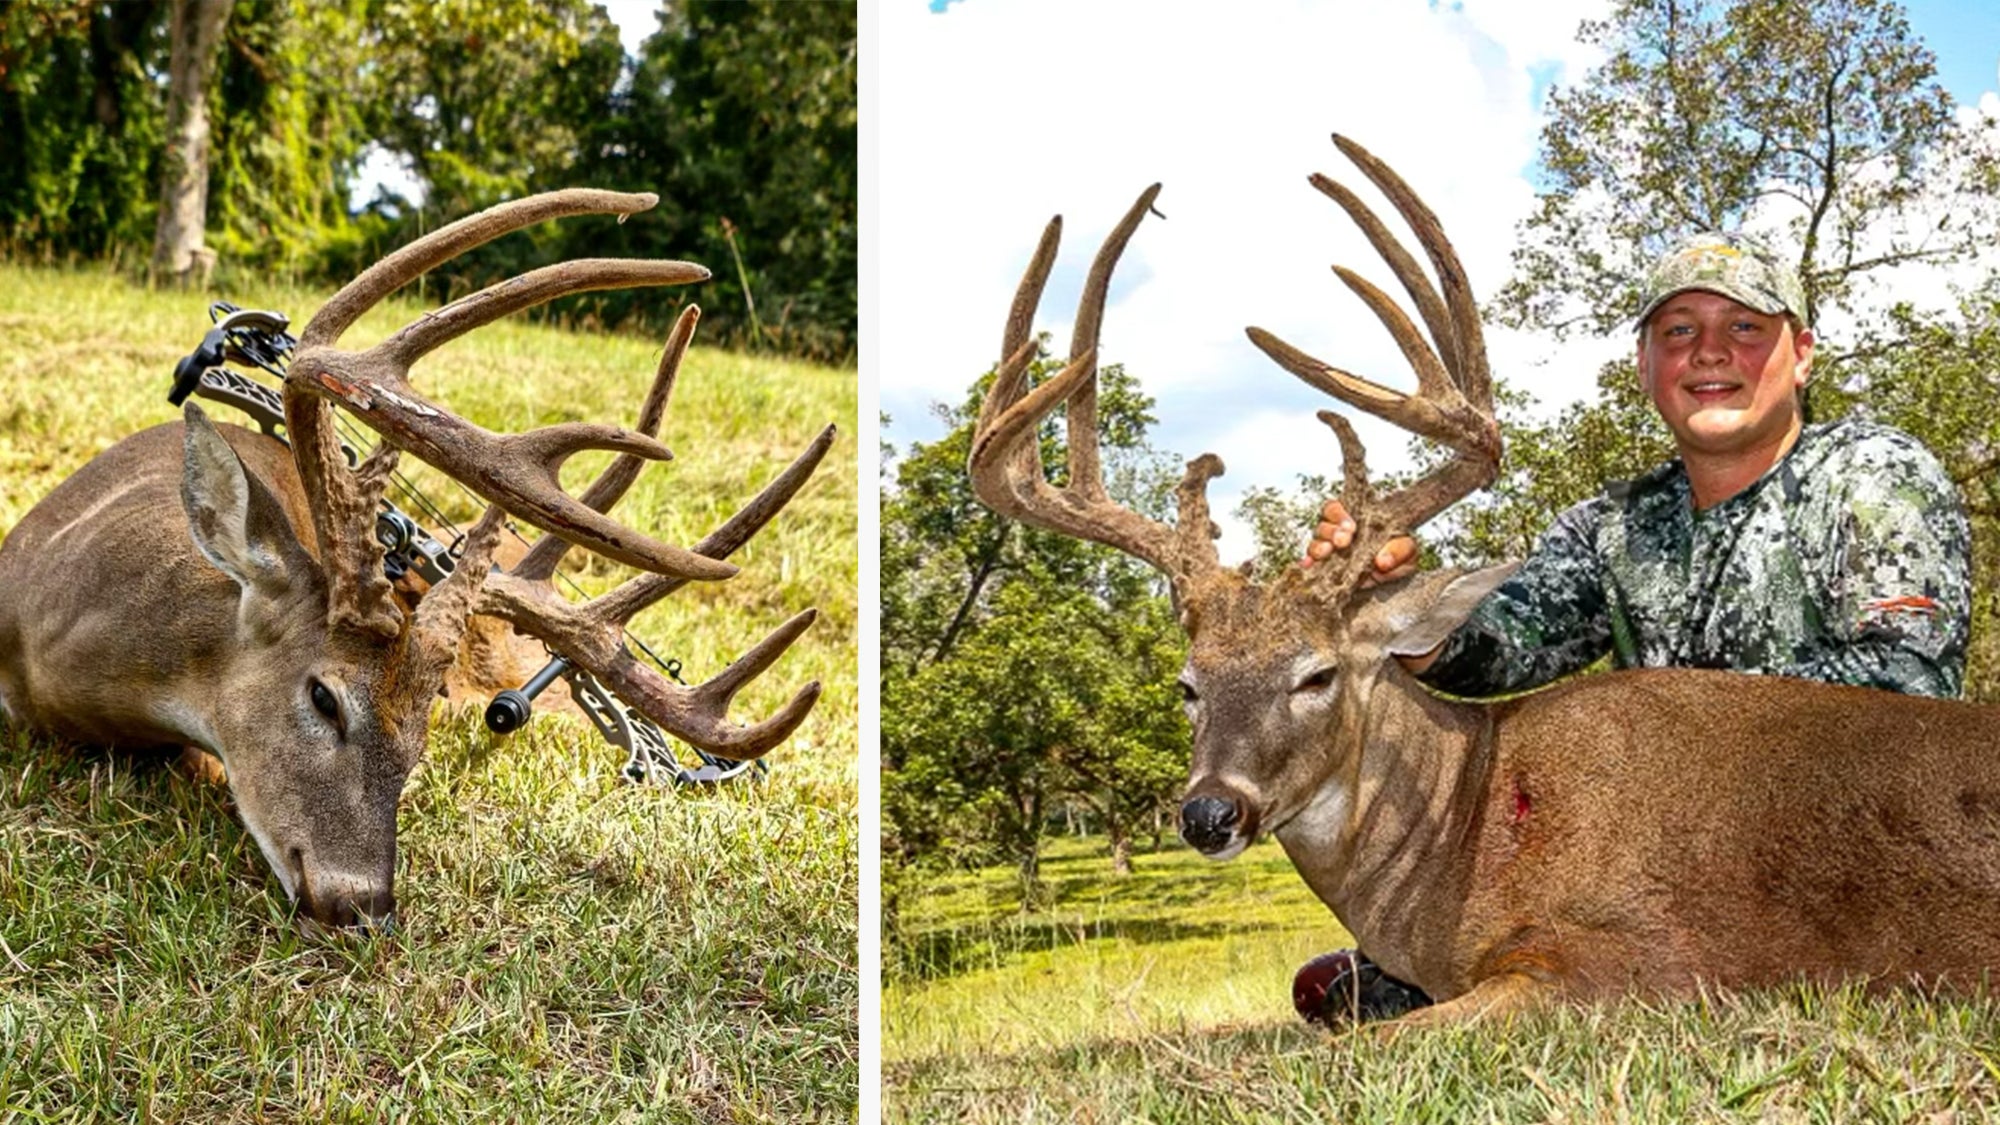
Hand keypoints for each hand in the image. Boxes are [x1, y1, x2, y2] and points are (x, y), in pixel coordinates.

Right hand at [1302, 499, 1418, 583]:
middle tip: (1343, 541)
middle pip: (1324, 522)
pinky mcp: (1324, 568)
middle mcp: (1340, 532)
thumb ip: (1400, 551)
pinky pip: (1311, 562)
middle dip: (1331, 530)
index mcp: (1357, 519)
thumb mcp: (1409, 553)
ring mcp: (1331, 550)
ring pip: (1316, 541)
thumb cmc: (1401, 561)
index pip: (1338, 507)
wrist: (1396, 584)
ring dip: (1318, 546)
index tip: (1351, 528)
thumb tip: (1382, 561)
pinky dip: (1308, 563)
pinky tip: (1308, 566)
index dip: (1340, 514)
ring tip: (1328, 553)